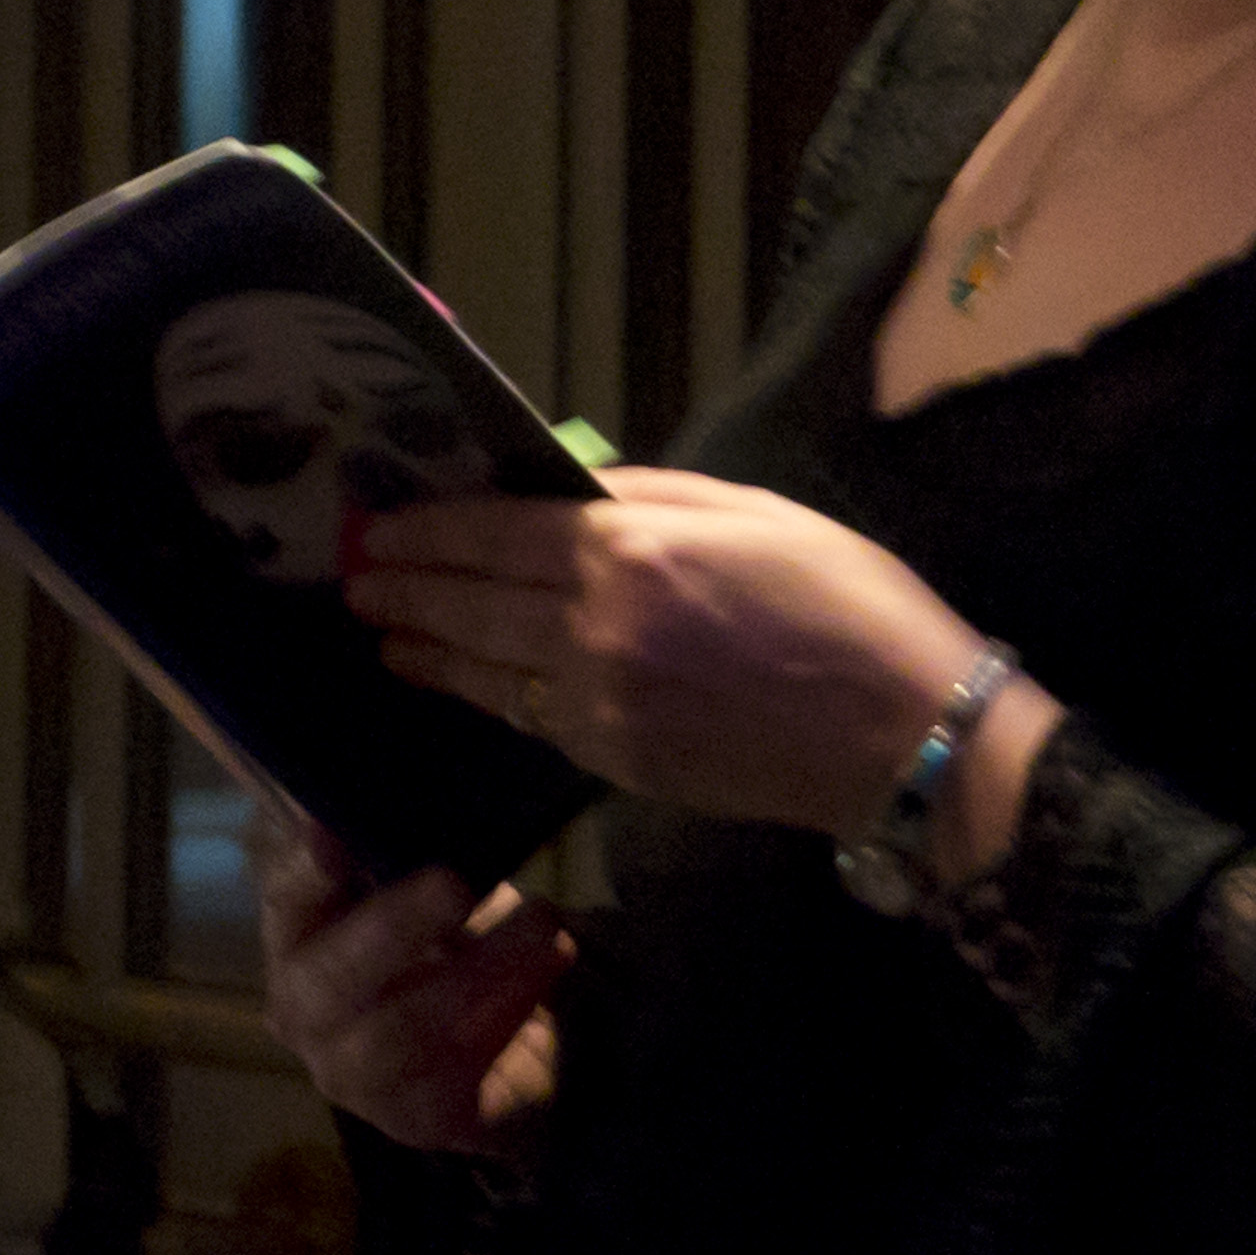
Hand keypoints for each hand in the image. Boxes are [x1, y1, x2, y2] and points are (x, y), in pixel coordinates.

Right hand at [256, 817, 569, 1157]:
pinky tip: (547, 975)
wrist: (506, 1052)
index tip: (333, 833)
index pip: (284, 896)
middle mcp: (304, 1010)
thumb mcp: (425, 879)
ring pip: (402, 1031)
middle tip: (456, 885)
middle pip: (330, 976)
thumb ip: (406, 840)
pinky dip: (507, 1018)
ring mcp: (352, 1075)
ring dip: (481, 971)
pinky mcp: (413, 1121)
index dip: (305, 869)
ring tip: (543, 925)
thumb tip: (425, 776)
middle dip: (394, 927)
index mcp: (296, 936)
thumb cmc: (449, 941)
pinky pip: (455, 1075)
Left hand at [348, 468, 1056, 847]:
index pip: (495, 534)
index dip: (428, 528)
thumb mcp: (752, 511)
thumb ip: (651, 498)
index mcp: (630, 551)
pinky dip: (492, 697)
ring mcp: (603, 708)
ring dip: (429, 652)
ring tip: (382, 635)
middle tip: (352, 575)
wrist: (903, 734)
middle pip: (474, 604)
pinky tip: (468, 684)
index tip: (377, 524)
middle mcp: (597, 629)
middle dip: (406, 589)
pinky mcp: (621, 765)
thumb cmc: (845, 600)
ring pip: (491, 673)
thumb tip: (573, 489)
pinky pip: (537, 720)